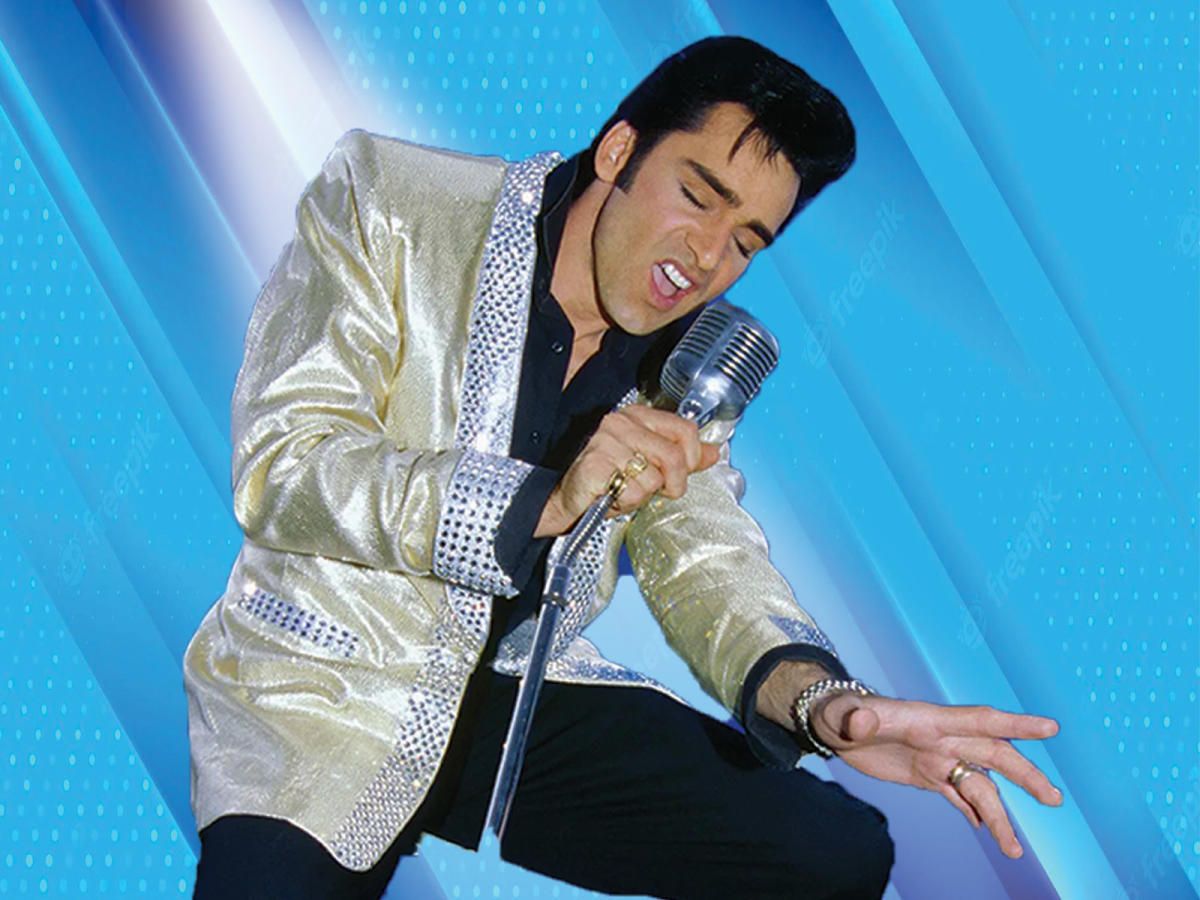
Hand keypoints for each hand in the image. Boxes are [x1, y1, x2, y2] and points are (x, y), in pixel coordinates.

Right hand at [535, 406, 720, 536]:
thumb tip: (713, 452)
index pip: (685, 429)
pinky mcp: (595, 464)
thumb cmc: (607, 482)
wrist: (568, 500)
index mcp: (637, 415)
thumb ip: (682, 457)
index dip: (691, 458)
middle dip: (672, 483)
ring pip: (654, 477)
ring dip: (643, 495)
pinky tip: (611, 497)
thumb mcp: (650, 465)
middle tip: (655, 490)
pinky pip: (632, 491)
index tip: (679, 474)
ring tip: (624, 491)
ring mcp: (605, 441)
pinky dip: (626, 503)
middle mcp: (620, 422)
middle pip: (674, 456)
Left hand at [808, 691, 1062, 858]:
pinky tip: (988, 831)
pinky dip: (975, 812)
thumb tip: (861, 721)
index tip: (1050, 729)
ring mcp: (937, 758)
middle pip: (993, 756)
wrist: (831, 723)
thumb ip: (855, 717)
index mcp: (930, 720)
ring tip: (1013, 849)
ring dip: (998, 814)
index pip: (980, 720)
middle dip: (1025, 776)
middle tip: (1054, 800)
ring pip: (979, 786)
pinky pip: (959, 795)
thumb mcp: (843, 713)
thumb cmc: (838, 711)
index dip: (1015, 725)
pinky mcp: (926, 775)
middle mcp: (942, 739)